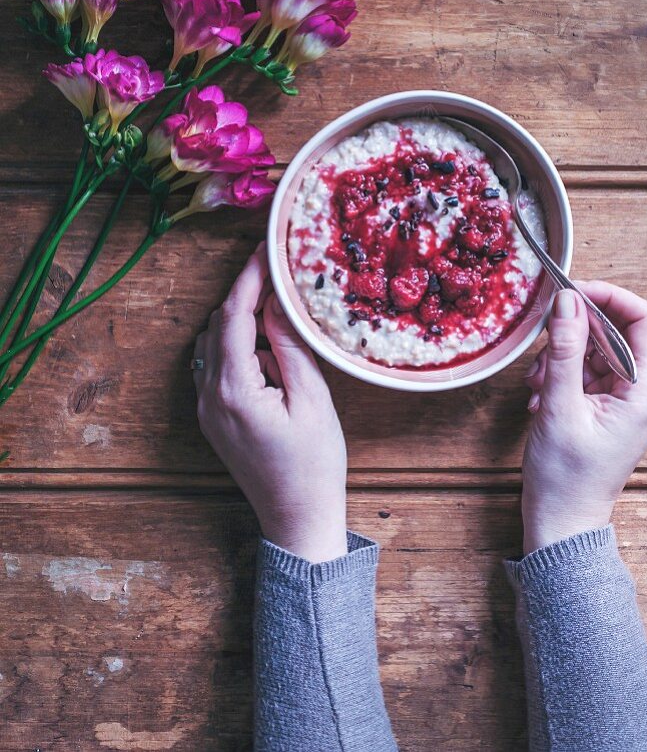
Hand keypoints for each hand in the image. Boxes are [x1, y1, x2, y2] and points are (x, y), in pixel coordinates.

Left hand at [194, 243, 347, 562]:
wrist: (298, 519)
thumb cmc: (314, 465)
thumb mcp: (313, 399)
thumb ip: (290, 347)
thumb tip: (276, 304)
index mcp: (234, 391)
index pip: (233, 317)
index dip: (249, 279)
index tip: (266, 251)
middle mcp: (210, 397)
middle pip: (218, 326)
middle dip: (244, 294)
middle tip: (276, 271)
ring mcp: (207, 409)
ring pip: (213, 344)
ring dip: (240, 321)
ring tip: (279, 309)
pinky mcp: (214, 418)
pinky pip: (216, 366)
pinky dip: (236, 345)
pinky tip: (267, 347)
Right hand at [521, 282, 646, 554]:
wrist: (561, 523)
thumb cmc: (566, 478)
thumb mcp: (559, 406)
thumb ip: (563, 349)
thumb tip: (567, 301)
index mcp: (645, 392)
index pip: (643, 319)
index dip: (609, 297)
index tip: (572, 293)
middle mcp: (643, 393)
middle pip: (616, 332)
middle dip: (575, 332)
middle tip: (543, 343)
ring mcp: (626, 401)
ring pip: (596, 350)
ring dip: (562, 356)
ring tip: (538, 383)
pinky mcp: (607, 408)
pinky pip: (586, 371)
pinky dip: (561, 374)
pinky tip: (541, 395)